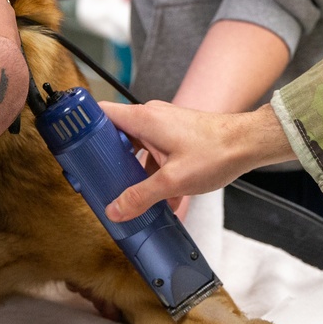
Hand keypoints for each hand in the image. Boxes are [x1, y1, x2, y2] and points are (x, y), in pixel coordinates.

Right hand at [99, 101, 294, 221]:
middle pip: (117, 135)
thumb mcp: (172, 181)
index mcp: (144, 119)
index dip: (83, 128)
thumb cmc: (215, 152)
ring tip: (130, 197)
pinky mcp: (177, 136)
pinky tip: (161, 201)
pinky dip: (154, 173)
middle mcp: (152, 117)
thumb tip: (116, 210)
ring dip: (135, 172)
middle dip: (108, 160)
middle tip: (98, 180)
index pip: (101, 113)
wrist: (249, 144)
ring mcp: (165, 126)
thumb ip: (141, 196)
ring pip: (138, 148)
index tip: (73, 146)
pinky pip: (155, 153)